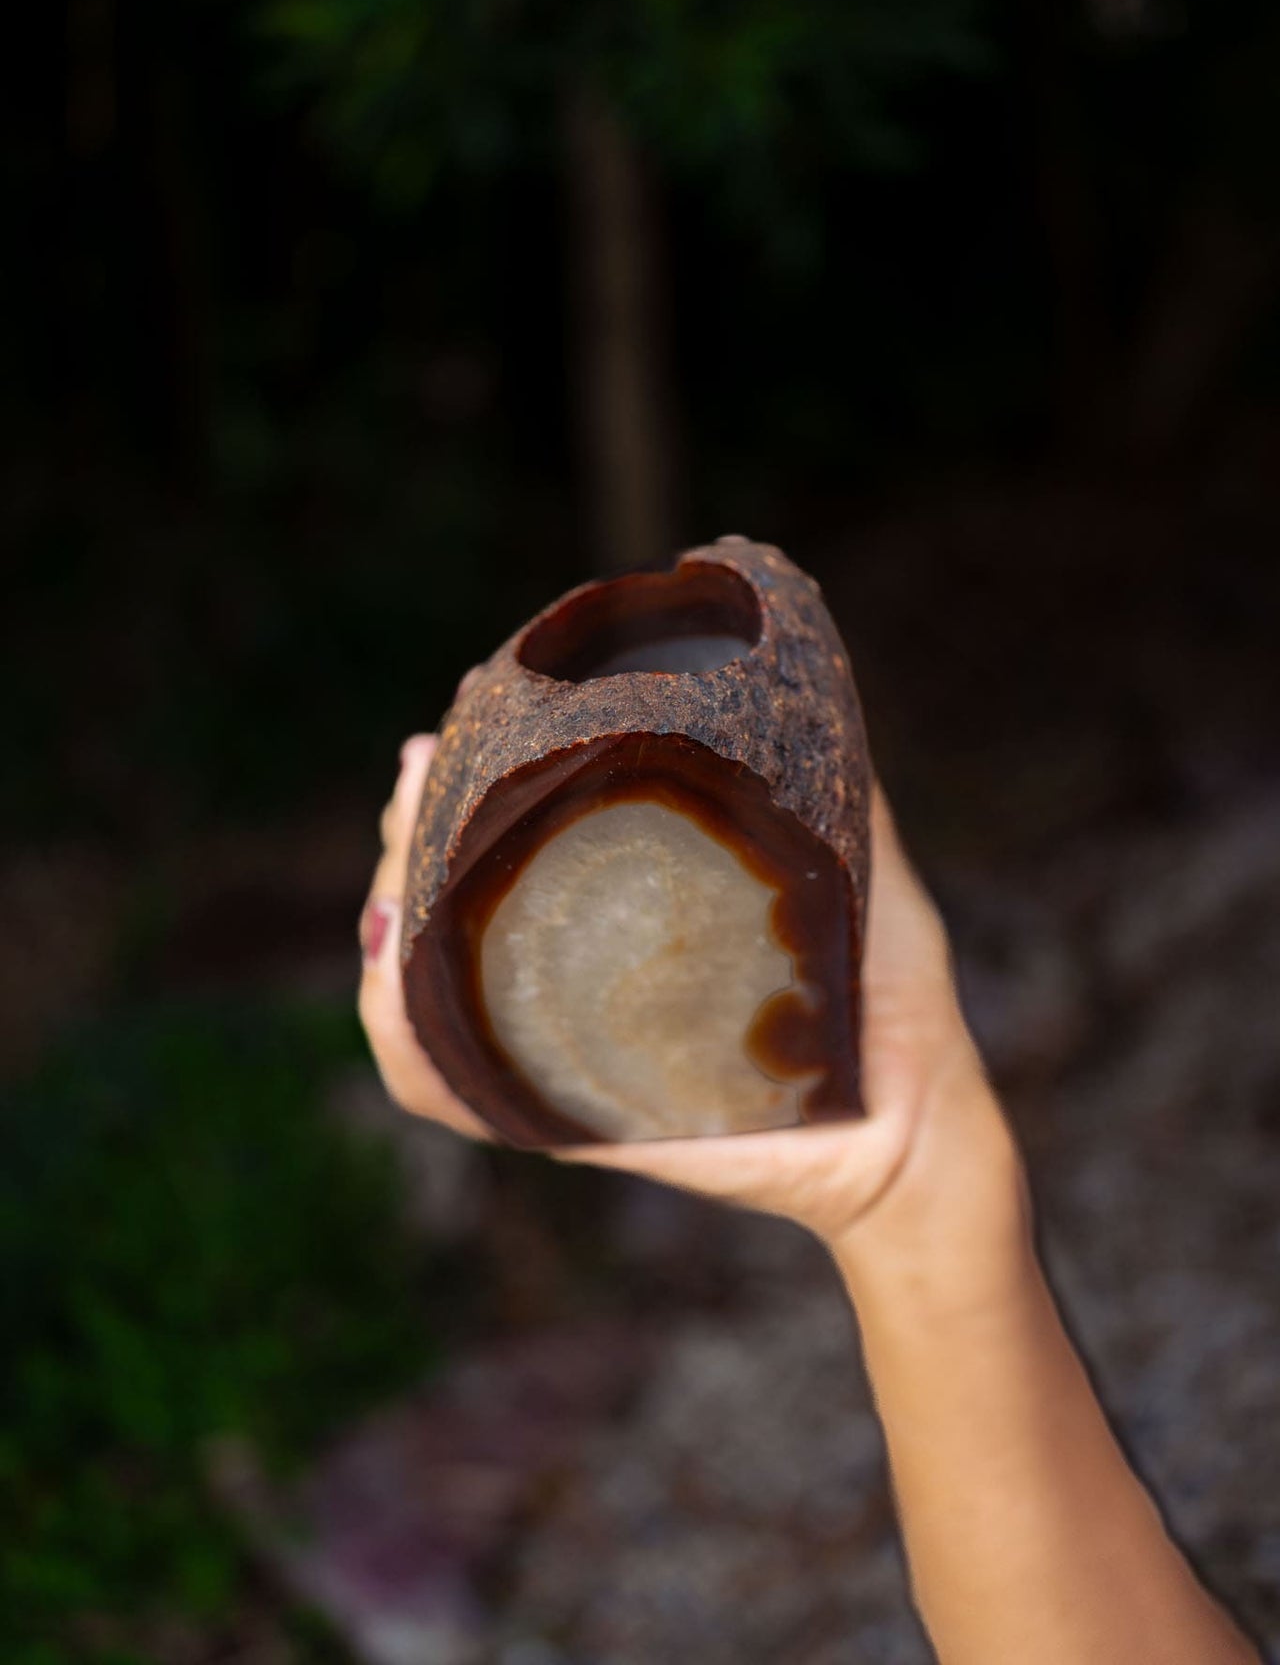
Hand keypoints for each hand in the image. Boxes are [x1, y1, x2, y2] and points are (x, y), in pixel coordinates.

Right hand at [359, 732, 1027, 1296]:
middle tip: (416, 772)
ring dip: (385, 919)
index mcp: (613, 924)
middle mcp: (566, 986)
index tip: (448, 725)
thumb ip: (829, 781)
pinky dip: (402, 1037)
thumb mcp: (849, 865)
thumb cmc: (888, 999)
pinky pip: (447, 1087)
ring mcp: (555, 1055)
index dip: (450, 789)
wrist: (914, 1125)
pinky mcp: (564, 1119)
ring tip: (393, 867)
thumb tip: (804, 670)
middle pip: (433, 906)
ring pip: (416, 988)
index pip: (495, 850)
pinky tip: (392, 969)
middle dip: (403, 834)